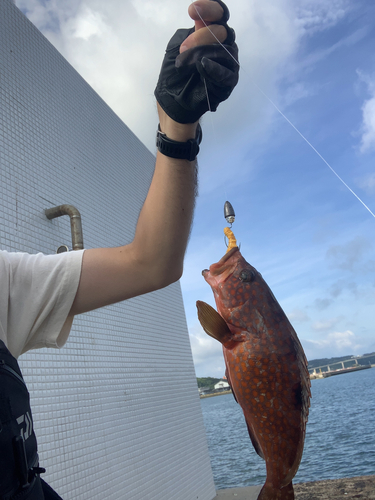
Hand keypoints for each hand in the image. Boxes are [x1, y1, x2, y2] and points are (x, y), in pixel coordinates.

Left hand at [154, 0, 238, 123]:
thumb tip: (201, 24)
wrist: (173, 99)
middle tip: (184, 47)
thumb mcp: (175, 48)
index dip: (210, 8)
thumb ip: (188, 34)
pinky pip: (228, 72)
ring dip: (205, 53)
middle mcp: (222, 44)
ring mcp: (228, 63)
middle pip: (222, 30)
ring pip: (226, 50)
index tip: (192, 10)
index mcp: (210, 32)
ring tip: (186, 61)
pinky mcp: (229, 81)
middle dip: (203, 35)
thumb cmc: (174, 72)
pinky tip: (203, 66)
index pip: (218, 13)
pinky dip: (215, 68)